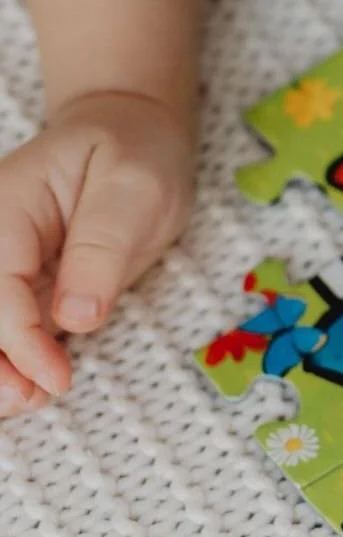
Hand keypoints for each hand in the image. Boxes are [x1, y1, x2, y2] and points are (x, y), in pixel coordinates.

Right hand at [0, 91, 195, 416]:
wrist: (132, 134)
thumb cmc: (135, 152)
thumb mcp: (134, 187)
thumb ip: (103, 247)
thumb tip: (76, 316)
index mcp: (7, 207)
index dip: (20, 340)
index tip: (56, 379)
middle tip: (31, 400)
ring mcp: (3, 265)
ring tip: (29, 402)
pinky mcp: (20, 288)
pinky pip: (4, 330)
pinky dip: (9, 363)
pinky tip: (26, 392)